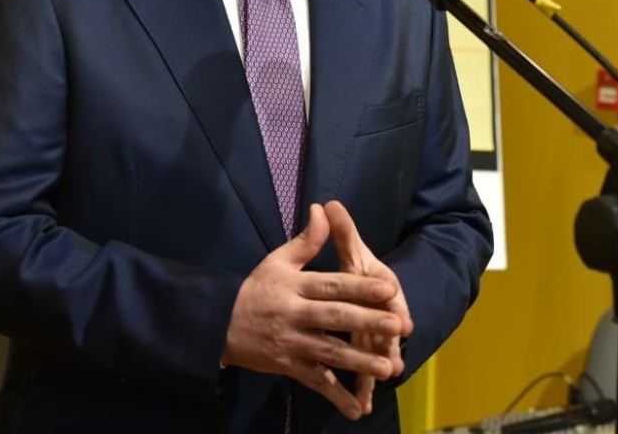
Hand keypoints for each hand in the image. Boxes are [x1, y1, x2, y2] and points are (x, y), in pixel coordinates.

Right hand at [223, 203, 404, 420]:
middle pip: (335, 318)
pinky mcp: (289, 367)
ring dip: (359, 363)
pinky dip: (336, 396)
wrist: (218, 324)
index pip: (332, 285)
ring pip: (329, 353)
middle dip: (367, 323)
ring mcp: (292, 344)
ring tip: (387, 368)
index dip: (360, 287)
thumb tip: (324, 209)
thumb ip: (306, 240)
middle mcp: (295, 315)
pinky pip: (316, 383)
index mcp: (295, 286)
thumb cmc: (255, 289)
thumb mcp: (277, 261)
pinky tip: (359, 408)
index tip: (388, 289)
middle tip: (398, 327)